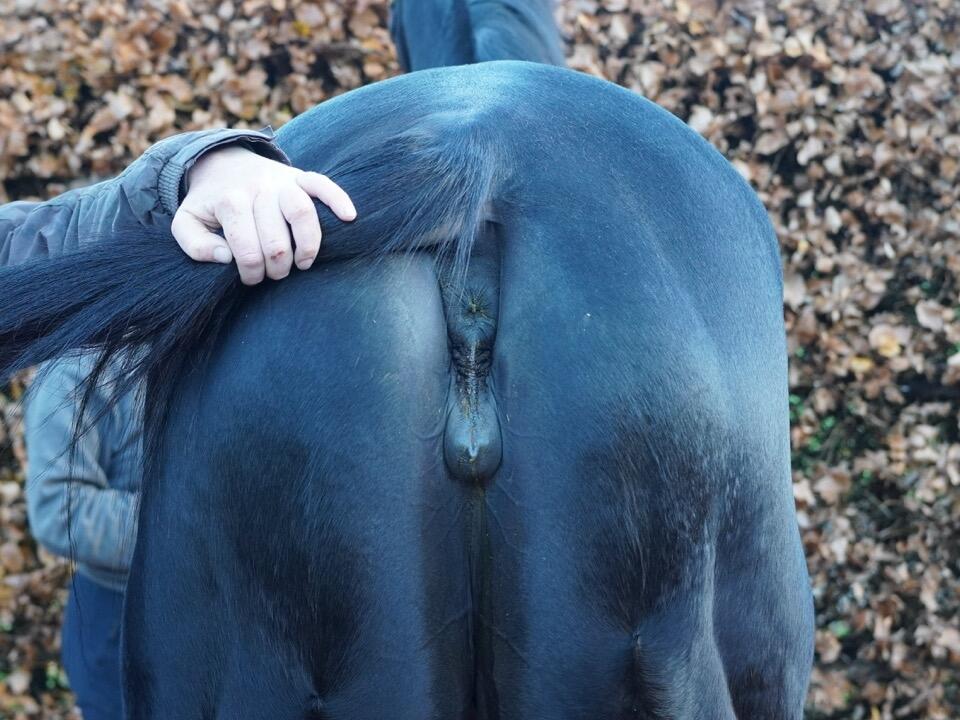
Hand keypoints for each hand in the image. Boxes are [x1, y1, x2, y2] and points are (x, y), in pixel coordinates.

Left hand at [171, 146, 356, 284]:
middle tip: (274, 274)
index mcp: (229, 202)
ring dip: (306, 246)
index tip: (250, 279)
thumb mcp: (186, 223)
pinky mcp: (300, 176)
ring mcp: (281, 181)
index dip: (250, 273)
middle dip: (277, 267)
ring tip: (303, 264)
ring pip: (302, 213)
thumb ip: (195, 245)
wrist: (222, 164)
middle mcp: (257, 189)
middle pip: (276, 239)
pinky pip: (323, 184)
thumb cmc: (209, 204)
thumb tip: (225, 258)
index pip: (246, 249)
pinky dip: (338, 199)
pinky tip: (349, 217)